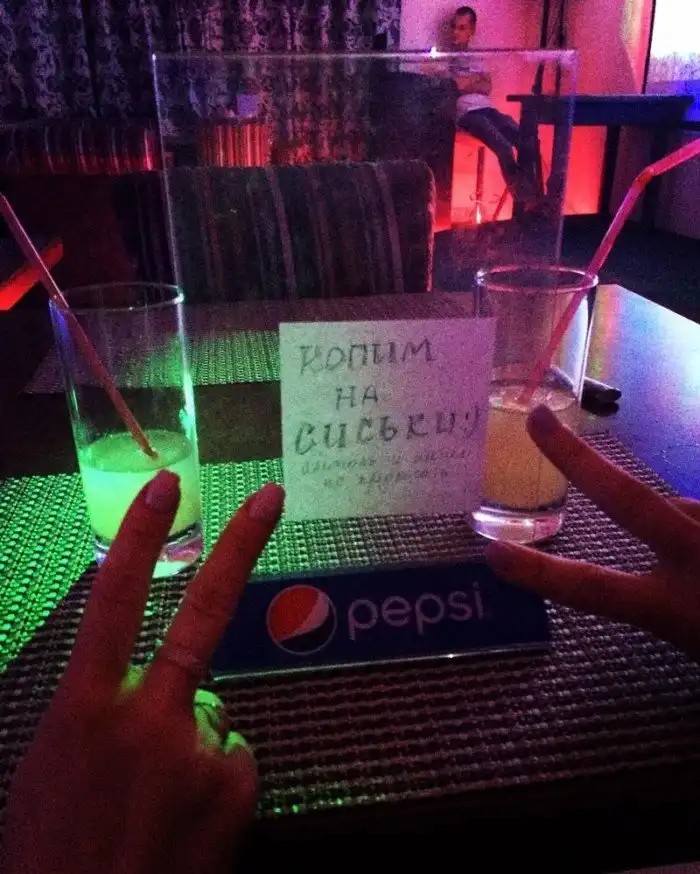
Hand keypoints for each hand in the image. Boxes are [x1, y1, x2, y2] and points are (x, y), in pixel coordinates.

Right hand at [1, 471, 284, 873]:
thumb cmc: (50, 850)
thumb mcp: (50, 768)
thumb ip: (101, 713)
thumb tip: (152, 689)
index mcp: (84, 708)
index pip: (112, 600)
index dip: (141, 537)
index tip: (167, 485)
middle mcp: (148, 717)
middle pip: (204, 613)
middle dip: (240, 546)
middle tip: (271, 495)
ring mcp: (200, 750)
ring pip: (211, 713)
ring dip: (191, 743)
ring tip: (156, 807)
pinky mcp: (238, 784)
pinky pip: (229, 758)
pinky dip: (212, 780)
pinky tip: (184, 824)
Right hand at [486, 405, 699, 659]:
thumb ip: (679, 591)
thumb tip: (675, 526)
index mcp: (677, 608)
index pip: (593, 590)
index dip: (540, 573)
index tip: (491, 553)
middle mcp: (696, 560)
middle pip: (631, 502)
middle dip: (580, 462)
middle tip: (540, 421)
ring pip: (689, 510)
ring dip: (687, 522)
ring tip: (690, 563)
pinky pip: (698, 512)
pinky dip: (692, 519)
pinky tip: (692, 545)